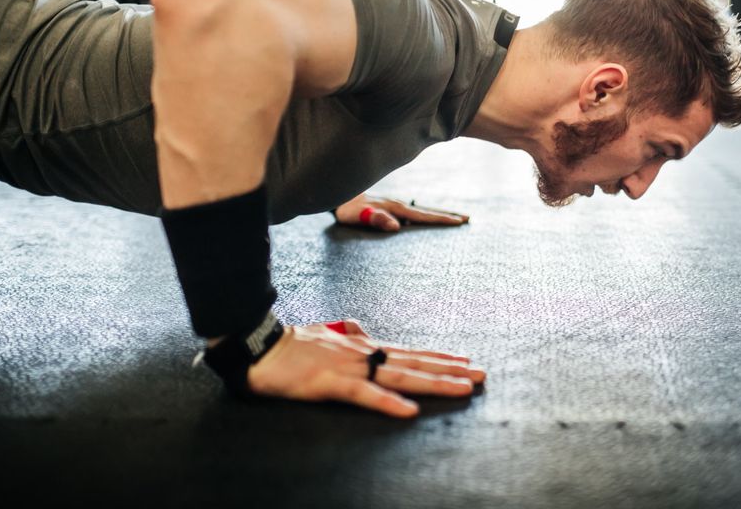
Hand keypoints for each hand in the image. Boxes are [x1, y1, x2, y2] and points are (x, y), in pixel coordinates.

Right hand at [246, 319, 485, 417]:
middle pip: (413, 362)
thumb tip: (362, 330)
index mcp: (361, 345)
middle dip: (450, 369)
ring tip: (463, 387)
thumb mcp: (326, 334)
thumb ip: (347, 334)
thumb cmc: (290, 344)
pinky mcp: (330, 383)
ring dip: (433, 382)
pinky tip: (409, 411)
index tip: (464, 360)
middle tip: (482, 373)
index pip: (407, 351)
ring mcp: (349, 367)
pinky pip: (364, 394)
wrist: (259, 344)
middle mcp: (362, 352)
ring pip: (399, 375)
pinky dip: (388, 402)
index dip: (437, 357)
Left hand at [332, 193, 468, 231]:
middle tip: (468, 218)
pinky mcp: (390, 208)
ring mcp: (395, 205)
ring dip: (439, 214)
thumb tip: (397, 227)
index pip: (423, 215)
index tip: (458, 221)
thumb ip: (375, 219)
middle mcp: (398, 204)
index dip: (441, 218)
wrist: (337, 196)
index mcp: (394, 207)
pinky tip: (428, 219)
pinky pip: (413, 213)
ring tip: (456, 218)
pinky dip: (426, 215)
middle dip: (447, 214)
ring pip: (422, 210)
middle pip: (428, 210)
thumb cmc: (346, 209)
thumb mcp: (356, 216)